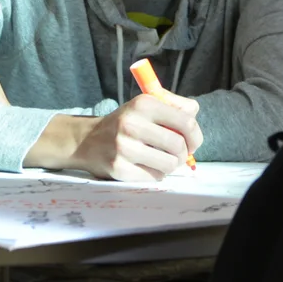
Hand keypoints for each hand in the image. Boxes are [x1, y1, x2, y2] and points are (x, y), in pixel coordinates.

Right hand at [70, 94, 202, 181]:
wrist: (87, 140)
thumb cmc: (125, 123)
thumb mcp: (145, 105)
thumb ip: (174, 105)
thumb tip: (194, 115)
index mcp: (143, 104)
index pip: (186, 123)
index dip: (195, 136)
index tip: (192, 142)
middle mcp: (132, 124)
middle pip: (178, 146)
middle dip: (183, 153)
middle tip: (177, 154)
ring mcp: (124, 148)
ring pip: (169, 164)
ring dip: (170, 165)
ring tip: (162, 160)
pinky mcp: (119, 169)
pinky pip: (154, 177)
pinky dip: (156, 174)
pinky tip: (147, 166)